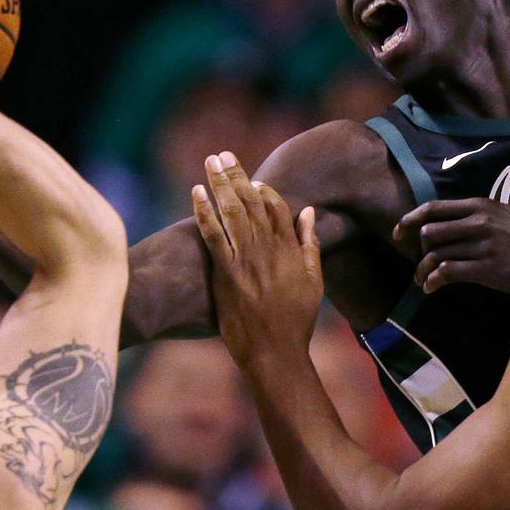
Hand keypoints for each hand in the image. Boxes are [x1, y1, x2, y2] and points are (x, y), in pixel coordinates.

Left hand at [192, 151, 322, 370]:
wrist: (276, 354)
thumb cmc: (296, 322)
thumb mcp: (314, 281)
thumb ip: (310, 244)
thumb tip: (308, 211)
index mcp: (290, 250)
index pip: (276, 206)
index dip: (262, 188)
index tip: (249, 176)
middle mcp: (268, 249)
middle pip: (251, 202)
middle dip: (236, 175)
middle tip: (223, 155)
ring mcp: (247, 260)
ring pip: (232, 212)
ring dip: (220, 184)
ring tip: (210, 162)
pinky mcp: (227, 274)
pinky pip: (213, 236)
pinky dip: (204, 212)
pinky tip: (196, 193)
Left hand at [393, 197, 509, 295]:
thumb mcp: (504, 214)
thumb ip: (478, 214)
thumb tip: (449, 222)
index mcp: (480, 205)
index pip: (433, 208)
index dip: (410, 220)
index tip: (398, 233)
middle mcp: (478, 222)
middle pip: (429, 233)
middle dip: (418, 251)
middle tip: (419, 264)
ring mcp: (481, 245)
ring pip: (435, 255)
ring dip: (422, 271)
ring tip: (422, 280)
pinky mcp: (486, 268)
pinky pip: (447, 273)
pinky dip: (433, 281)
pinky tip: (431, 288)